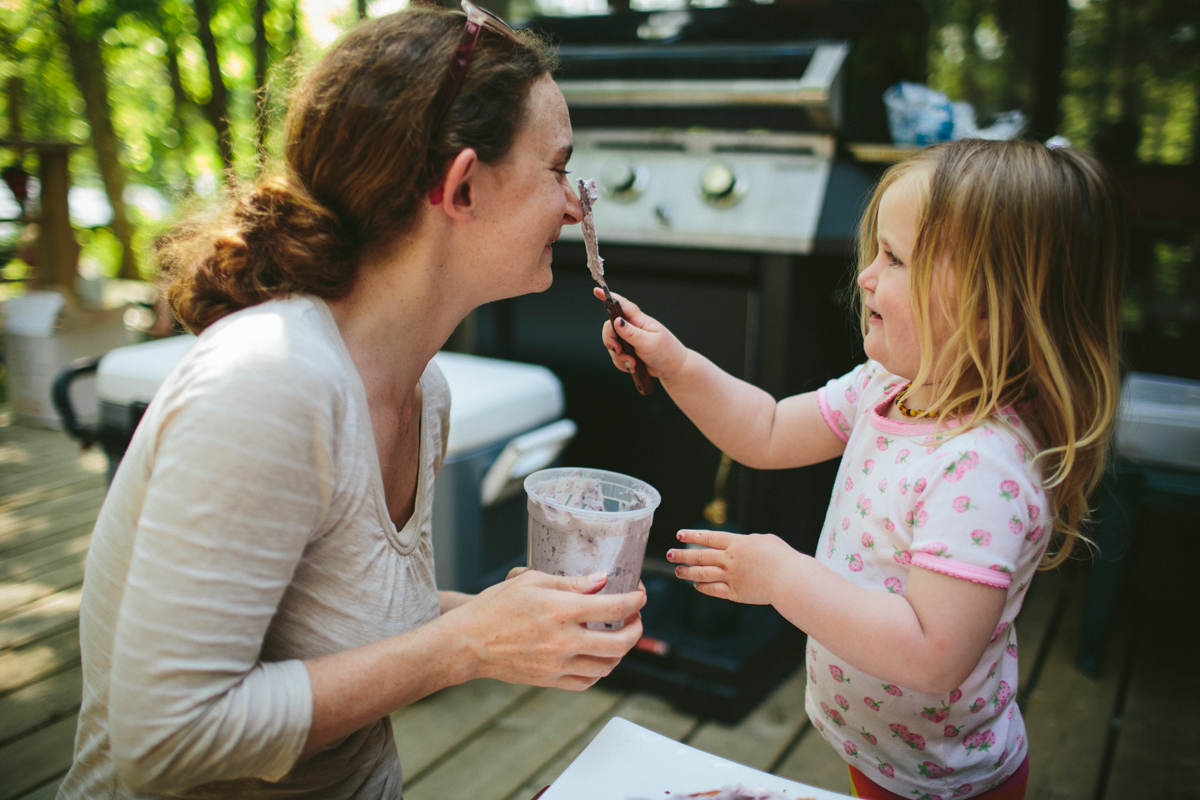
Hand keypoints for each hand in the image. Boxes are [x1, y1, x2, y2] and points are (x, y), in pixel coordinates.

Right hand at [452, 569, 645, 690]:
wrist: (467, 643)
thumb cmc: (495, 607)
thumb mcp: (531, 581)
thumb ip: (571, 583)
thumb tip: (602, 581)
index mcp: (561, 611)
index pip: (614, 607)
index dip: (635, 600)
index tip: (639, 594)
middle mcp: (565, 641)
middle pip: (620, 643)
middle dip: (637, 628)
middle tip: (635, 617)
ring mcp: (559, 665)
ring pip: (608, 666)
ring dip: (622, 651)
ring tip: (620, 636)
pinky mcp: (551, 681)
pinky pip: (588, 682)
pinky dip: (601, 671)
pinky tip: (598, 657)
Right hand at [595, 288, 687, 381]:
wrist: (672, 369)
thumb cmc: (666, 352)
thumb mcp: (649, 342)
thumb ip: (632, 333)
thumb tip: (617, 321)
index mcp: (639, 321)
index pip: (622, 305)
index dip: (609, 298)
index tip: (597, 291)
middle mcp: (632, 328)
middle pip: (610, 327)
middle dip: (610, 340)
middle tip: (617, 349)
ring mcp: (629, 340)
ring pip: (612, 344)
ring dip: (619, 356)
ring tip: (633, 363)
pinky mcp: (628, 352)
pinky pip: (616, 356)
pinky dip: (622, 363)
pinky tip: (632, 366)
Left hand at [667, 529, 795, 605]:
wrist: (790, 579)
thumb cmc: (782, 558)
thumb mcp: (764, 541)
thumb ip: (748, 542)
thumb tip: (738, 545)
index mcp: (737, 543)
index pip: (709, 537)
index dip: (693, 536)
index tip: (680, 534)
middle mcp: (730, 559)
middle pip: (700, 555)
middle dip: (683, 554)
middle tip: (670, 553)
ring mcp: (731, 577)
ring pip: (702, 573)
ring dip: (687, 571)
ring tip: (677, 570)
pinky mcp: (735, 593)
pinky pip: (713, 590)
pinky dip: (702, 587)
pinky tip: (695, 585)